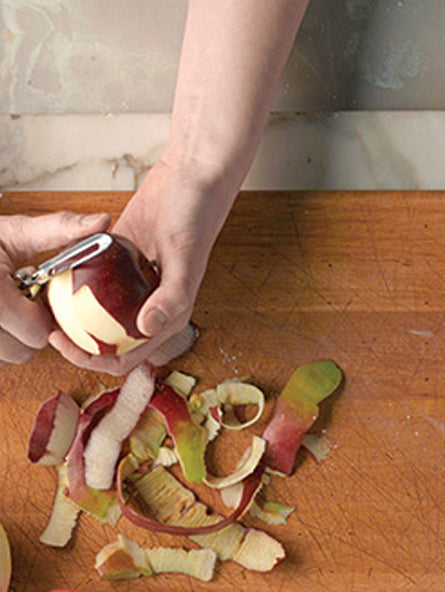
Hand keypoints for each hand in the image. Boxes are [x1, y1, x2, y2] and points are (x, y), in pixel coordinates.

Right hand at [0, 211, 109, 362]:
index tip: (33, 297)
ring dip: (7, 339)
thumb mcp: (11, 232)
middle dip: (26, 330)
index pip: (38, 334)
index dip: (42, 317)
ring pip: (4, 358)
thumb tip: (102, 222)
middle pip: (22, 352)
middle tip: (16, 303)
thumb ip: (57, 230)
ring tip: (0, 308)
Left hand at [49, 154, 237, 375]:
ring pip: (101, 316)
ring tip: (50, 310)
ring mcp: (134, 286)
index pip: (129, 358)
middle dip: (80, 345)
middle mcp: (150, 306)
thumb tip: (147, 328)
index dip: (96, 360)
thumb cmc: (195, 219)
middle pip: (110, 343)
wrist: (190, 179)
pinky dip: (79, 285)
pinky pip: (96, 282)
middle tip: (52, 331)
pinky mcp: (121, 262)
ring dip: (77, 320)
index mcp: (168, 317)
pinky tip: (59, 279)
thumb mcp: (184, 260)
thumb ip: (171, 298)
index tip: (67, 344)